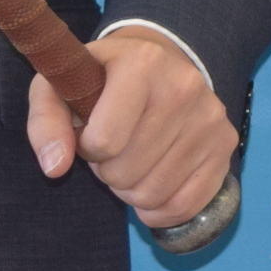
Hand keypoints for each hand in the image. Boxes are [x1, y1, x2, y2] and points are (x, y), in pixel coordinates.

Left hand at [25, 27, 234, 229]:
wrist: (159, 60)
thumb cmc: (102, 77)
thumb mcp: (61, 85)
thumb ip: (45, 121)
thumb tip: (55, 167)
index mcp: (142, 63)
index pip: (104, 141)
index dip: (88, 148)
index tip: (91, 132)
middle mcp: (183, 86)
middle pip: (127, 173)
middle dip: (109, 170)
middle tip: (115, 145)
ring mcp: (209, 117)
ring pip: (153, 194)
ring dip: (132, 188)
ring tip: (133, 157)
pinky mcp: (225, 144)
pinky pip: (185, 206)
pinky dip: (160, 209)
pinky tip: (152, 182)